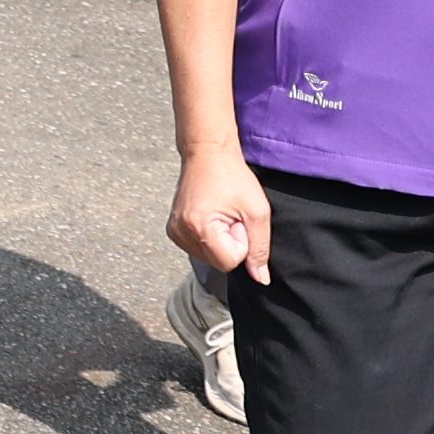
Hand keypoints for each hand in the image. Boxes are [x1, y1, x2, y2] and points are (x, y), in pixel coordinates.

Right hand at [170, 148, 272, 283]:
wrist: (208, 153)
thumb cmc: (233, 176)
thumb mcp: (257, 211)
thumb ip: (260, 248)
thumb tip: (261, 279)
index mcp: (199, 228)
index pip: (231, 262)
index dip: (242, 242)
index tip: (238, 218)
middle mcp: (180, 233)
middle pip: (219, 262)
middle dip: (231, 242)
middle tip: (230, 214)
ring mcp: (174, 232)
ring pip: (209, 257)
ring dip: (220, 240)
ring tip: (220, 212)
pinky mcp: (173, 230)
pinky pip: (199, 248)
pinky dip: (209, 237)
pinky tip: (210, 215)